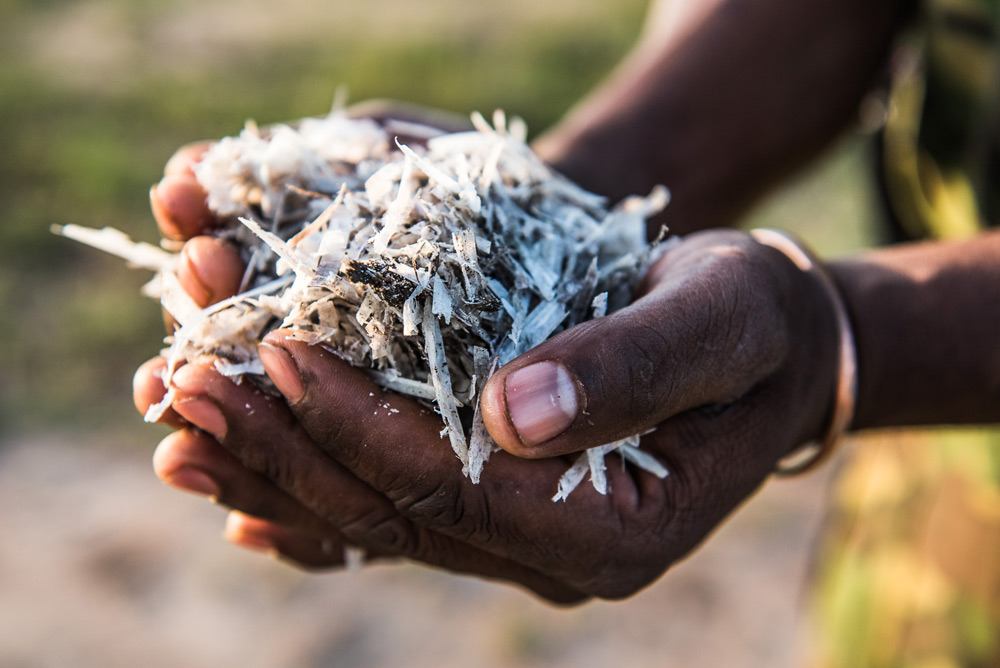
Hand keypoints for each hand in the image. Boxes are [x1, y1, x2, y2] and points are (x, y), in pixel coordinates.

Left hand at [140, 199, 841, 600]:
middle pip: (399, 514)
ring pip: (378, 521)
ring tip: (182, 418)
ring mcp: (525, 545)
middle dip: (288, 448)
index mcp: (618, 528)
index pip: (461, 488)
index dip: (364, 423)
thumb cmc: (756, 323)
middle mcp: (562, 558)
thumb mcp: (724, 318)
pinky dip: (309, 488)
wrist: (771, 350)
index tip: (282, 353)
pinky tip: (235, 481)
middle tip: (188, 379)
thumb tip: (512, 408)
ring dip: (274, 469)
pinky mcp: (501, 513)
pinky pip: (390, 515)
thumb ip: (636, 368)